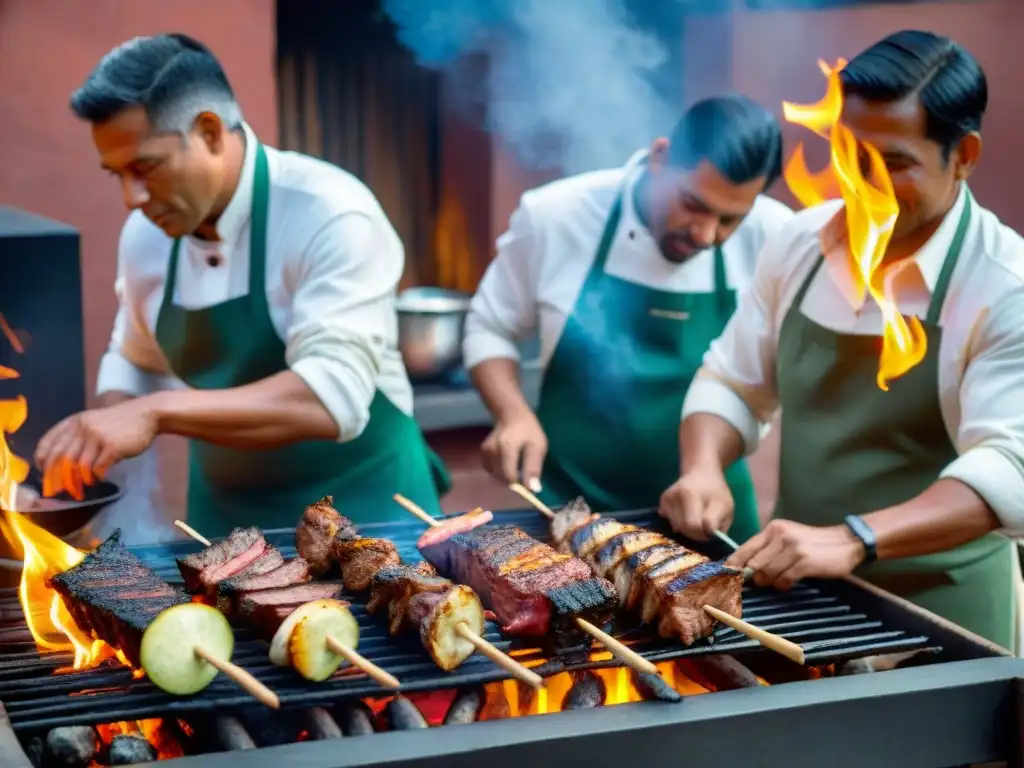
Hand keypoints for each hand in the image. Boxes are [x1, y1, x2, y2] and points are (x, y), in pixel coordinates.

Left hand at [34, 398, 159, 499]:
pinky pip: (97, 468)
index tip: (44, 472)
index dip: (42, 460)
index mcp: (74, 421)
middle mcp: (82, 428)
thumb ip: (78, 437)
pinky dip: (96, 477)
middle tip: (59, 489)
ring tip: (83, 485)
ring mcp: (97, 437)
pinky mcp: (112, 447)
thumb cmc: (119, 421)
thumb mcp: (93, 422)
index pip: (48, 443)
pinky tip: (100, 478)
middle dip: (57, 476)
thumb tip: (63, 464)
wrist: (147, 414)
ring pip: (79, 465)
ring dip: (79, 480)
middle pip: (61, 457)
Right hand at [481, 411, 546, 489]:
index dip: (519, 485)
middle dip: (513, 481)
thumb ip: (533, 468)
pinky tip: (506, 464)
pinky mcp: (483, 453)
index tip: (527, 483)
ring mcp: (486, 452)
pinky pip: (491, 470)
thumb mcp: (537, 447)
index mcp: (506, 448)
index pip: (509, 476)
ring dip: (506, 476)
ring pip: (495, 475)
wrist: (512, 416)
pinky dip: (499, 472)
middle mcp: (492, 451)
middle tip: (524, 473)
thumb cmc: (528, 431)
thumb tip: (533, 489)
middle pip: (501, 478)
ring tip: (516, 465)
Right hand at [659, 467, 733, 540]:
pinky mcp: (663, 500)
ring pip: (677, 527)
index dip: (708, 534)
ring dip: (687, 529)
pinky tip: (685, 513)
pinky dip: (678, 523)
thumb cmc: (716, 492)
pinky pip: (670, 522)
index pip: (700, 526)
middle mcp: (682, 494)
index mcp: (701, 494)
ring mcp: (670, 497)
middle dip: (697, 534)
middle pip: (687, 528)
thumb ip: (720, 526)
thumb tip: (707, 538)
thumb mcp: (727, 508)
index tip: (712, 531)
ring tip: (695, 517)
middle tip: (704, 528)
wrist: (701, 472)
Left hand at [726, 519, 865, 589]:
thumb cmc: (814, 544)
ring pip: (767, 573)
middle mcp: (780, 536)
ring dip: (771, 582)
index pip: (746, 548)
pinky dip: (783, 585)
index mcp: (773, 529)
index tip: (725, 576)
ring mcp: (792, 548)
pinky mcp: (804, 561)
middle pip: (753, 564)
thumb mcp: (788, 539)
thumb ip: (768, 550)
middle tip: (759, 583)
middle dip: (753, 577)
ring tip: (781, 580)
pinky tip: (790, 582)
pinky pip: (783, 580)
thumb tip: (745, 569)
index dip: (734, 564)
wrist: (847, 542)